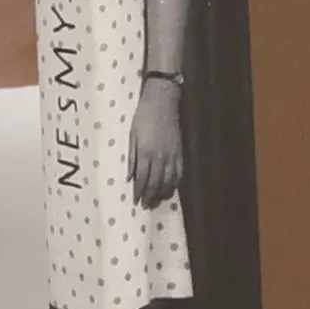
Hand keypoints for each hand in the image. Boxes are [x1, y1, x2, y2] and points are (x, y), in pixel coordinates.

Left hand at [129, 77, 184, 208]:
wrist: (162, 102)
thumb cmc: (143, 117)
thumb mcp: (132, 136)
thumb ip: (131, 158)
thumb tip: (129, 177)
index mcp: (145, 153)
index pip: (142, 179)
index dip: (139, 192)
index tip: (136, 202)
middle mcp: (160, 157)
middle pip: (156, 183)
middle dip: (151, 196)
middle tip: (147, 206)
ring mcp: (172, 155)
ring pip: (169, 180)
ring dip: (163, 193)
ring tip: (158, 201)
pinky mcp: (180, 151)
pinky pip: (179, 172)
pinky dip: (175, 182)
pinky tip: (172, 188)